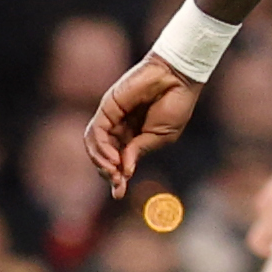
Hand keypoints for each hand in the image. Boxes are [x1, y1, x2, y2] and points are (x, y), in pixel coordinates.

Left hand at [85, 56, 202, 194]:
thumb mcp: (160, 136)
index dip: (116, 178)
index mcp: (133, 135)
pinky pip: (97, 131)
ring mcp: (112, 116)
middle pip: (102, 154)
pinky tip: (113, 158)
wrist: (177, 78)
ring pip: (94, 143)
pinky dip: (102, 148)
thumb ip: (139, 151)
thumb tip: (125, 170)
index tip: (119, 194)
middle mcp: (119, 127)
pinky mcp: (108, 106)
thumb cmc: (175, 104)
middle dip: (107, 173)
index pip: (117, 159)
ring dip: (102, 162)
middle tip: (117, 185)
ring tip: (114, 172)